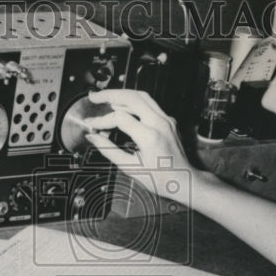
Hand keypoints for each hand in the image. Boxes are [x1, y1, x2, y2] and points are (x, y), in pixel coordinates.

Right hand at [83, 89, 196, 204]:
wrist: (184, 180)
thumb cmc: (160, 179)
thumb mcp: (130, 167)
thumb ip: (108, 150)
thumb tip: (92, 137)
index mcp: (149, 136)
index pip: (119, 118)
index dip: (102, 120)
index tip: (91, 124)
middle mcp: (160, 123)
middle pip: (131, 97)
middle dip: (110, 94)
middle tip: (94, 97)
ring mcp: (166, 119)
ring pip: (142, 96)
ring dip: (122, 95)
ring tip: (105, 98)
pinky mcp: (168, 120)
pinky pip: (150, 103)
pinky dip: (133, 101)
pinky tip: (122, 106)